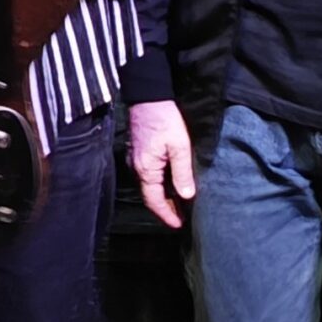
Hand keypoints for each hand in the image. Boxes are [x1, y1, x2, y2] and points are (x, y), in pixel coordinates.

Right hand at [128, 100, 198, 229]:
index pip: (154, 201)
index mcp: (145, 169)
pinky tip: (169, 183)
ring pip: (148, 185)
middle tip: (180, 217)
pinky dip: (157, 184)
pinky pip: (146, 175)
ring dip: (161, 196)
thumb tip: (187, 196)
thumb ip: (182, 173)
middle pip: (149, 195)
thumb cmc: (164, 120)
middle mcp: (136, 167)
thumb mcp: (179, 146)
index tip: (178, 225)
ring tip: (178, 203)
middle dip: (164, 208)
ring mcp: (134, 159)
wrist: (148, 96)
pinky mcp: (137, 151)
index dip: (166, 215)